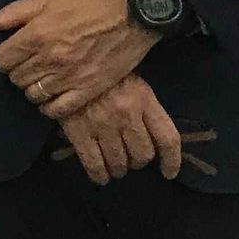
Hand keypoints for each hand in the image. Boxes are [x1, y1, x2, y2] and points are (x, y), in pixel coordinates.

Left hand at [0, 0, 156, 118]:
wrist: (132, 15)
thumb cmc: (87, 3)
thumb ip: (14, 12)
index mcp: (37, 34)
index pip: (3, 59)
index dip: (3, 57)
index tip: (11, 55)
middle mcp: (50, 59)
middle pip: (17, 78)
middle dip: (17, 72)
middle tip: (27, 65)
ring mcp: (69, 77)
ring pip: (34, 94)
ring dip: (32, 88)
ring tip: (39, 79)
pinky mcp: (88, 90)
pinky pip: (58, 110)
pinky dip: (49, 107)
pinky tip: (51, 97)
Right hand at [56, 74, 182, 184]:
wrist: (66, 62)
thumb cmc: (102, 71)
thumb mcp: (130, 80)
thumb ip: (143, 105)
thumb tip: (151, 136)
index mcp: (143, 99)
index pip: (168, 138)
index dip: (171, 161)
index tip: (168, 172)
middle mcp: (126, 114)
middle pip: (143, 154)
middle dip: (138, 161)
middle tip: (131, 158)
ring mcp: (102, 125)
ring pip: (120, 162)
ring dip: (120, 169)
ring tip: (115, 165)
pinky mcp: (79, 132)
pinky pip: (94, 164)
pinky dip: (99, 175)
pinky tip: (101, 176)